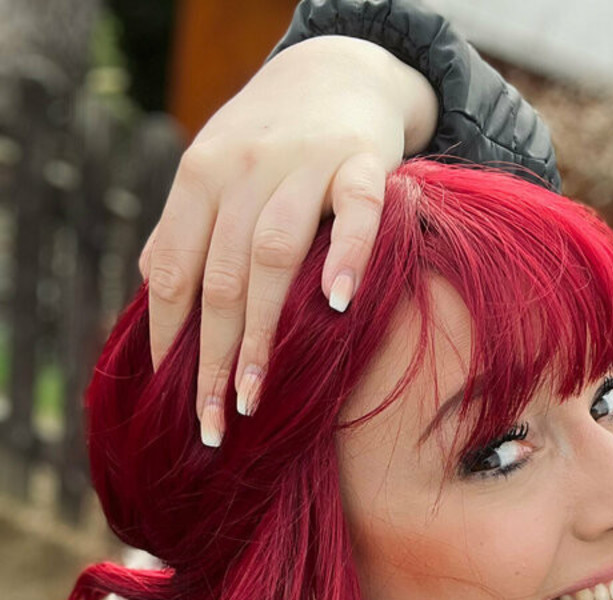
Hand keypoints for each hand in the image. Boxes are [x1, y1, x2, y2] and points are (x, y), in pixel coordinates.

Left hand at [138, 36, 437, 445]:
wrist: (341, 71)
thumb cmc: (274, 143)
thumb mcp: (217, 174)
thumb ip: (188, 230)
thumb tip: (156, 300)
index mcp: (201, 177)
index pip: (176, 270)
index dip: (171, 339)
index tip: (172, 402)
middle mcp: (245, 169)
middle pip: (220, 277)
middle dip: (211, 358)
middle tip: (213, 423)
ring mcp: (305, 164)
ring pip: (272, 255)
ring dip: (261, 332)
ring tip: (254, 394)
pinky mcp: (364, 163)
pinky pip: (356, 214)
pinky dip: (346, 257)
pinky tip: (335, 305)